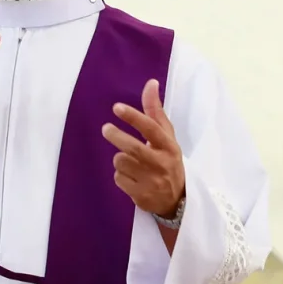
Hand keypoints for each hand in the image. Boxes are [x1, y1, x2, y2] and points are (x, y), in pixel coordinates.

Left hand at [102, 79, 184, 218]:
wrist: (176, 200)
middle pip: (133, 148)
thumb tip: (151, 83)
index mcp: (170, 147)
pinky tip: (131, 178)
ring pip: (122, 162)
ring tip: (129, 162)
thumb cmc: (168, 161)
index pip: (151, 129)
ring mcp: (151, 181)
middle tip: (106, 129)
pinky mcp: (141, 195)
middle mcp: (162, 163)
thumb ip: (156, 112)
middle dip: (116, 136)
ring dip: (120, 159)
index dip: (134, 117)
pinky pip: (119, 179)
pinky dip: (120, 176)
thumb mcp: (167, 138)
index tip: (117, 108)